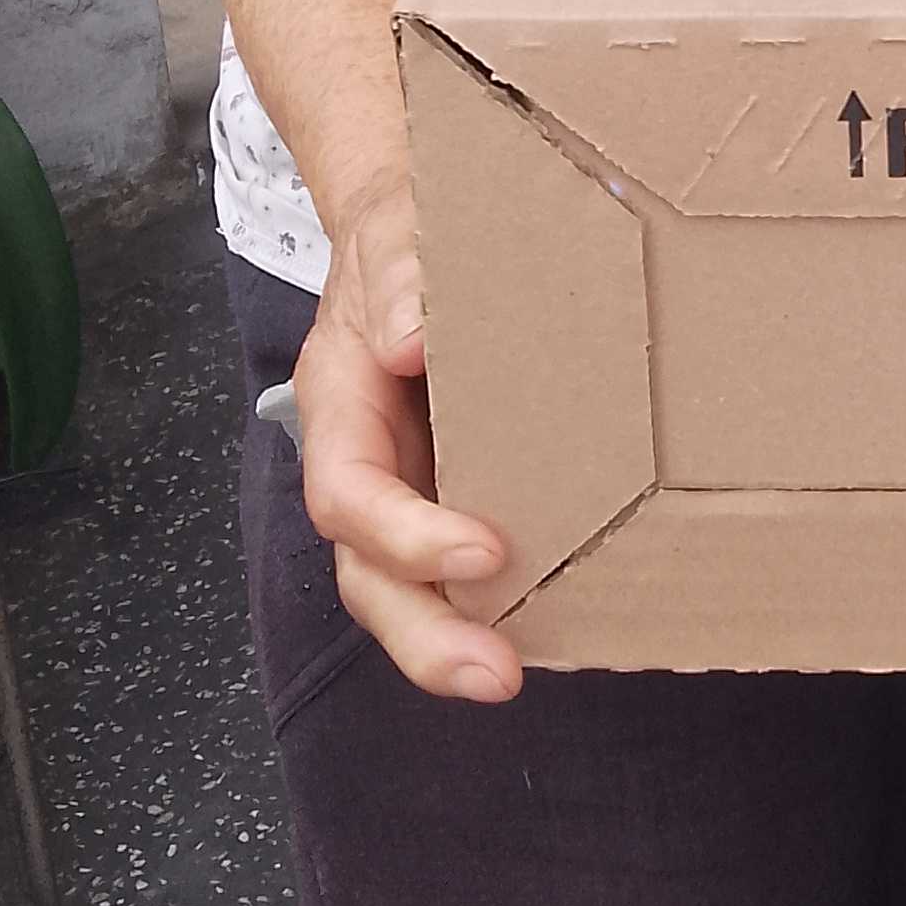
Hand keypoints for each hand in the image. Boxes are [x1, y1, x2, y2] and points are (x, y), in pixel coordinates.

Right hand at [292, 189, 522, 702]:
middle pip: (370, 575)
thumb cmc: (407, 232)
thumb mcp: (397, 229)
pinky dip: (504, 609)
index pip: (350, 494)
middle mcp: (370, 466)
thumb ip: (400, 271)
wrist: (422, 229)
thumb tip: (407, 335)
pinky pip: (470, 572)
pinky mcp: (465, 500)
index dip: (405, 535)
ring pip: (412, 592)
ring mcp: (414, 492)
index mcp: (341, 408)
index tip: (484, 551)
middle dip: (423, 636)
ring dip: (458, 642)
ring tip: (515, 675)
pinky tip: (564, 630)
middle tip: (493, 675)